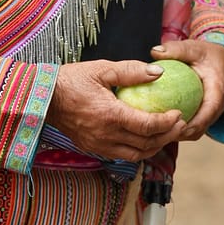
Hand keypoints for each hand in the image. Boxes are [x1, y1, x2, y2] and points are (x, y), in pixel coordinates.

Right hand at [49, 59, 186, 161]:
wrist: (44, 98)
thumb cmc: (72, 80)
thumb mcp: (102, 69)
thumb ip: (131, 71)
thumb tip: (158, 72)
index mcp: (111, 115)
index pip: (148, 126)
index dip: (168, 122)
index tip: (179, 113)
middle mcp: (107, 136)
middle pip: (146, 144)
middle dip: (168, 136)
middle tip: (180, 125)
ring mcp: (99, 145)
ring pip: (136, 155)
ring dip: (154, 147)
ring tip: (166, 134)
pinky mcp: (93, 148)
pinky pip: (122, 155)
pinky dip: (138, 150)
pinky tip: (144, 139)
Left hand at [150, 40, 223, 140]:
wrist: (220, 62)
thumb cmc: (205, 54)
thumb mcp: (194, 48)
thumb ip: (176, 49)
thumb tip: (155, 52)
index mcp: (217, 91)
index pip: (208, 113)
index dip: (192, 124)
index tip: (173, 125)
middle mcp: (216, 108)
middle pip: (199, 129)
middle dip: (179, 135)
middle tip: (156, 133)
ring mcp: (209, 115)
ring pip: (193, 133)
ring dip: (176, 135)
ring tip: (153, 133)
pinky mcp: (201, 117)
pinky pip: (189, 127)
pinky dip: (175, 129)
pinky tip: (155, 126)